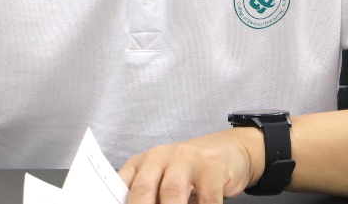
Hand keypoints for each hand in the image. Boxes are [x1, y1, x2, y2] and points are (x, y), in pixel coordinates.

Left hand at [118, 129, 261, 203]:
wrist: (227, 149)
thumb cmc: (188, 172)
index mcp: (142, 162)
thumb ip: (148, 195)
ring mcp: (187, 159)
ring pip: (172, 192)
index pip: (122, 185)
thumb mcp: (162, 180)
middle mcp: (161, 157)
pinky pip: (206, 198)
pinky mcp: (212, 167)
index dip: (120, 203)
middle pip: (144, 189)